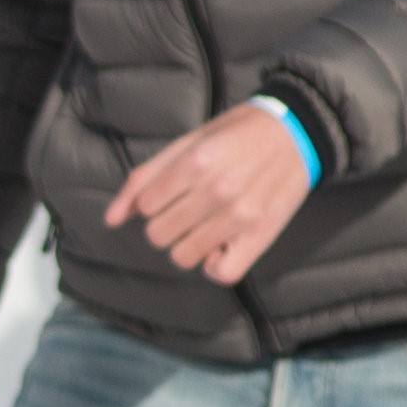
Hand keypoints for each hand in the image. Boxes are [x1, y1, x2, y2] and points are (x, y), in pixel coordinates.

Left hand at [105, 99, 314, 285]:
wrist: (295, 133)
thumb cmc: (237, 134)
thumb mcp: (188, 143)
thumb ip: (144, 178)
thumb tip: (111, 219)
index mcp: (195, 162)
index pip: (145, 207)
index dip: (153, 202)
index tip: (172, 193)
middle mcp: (216, 191)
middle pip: (158, 235)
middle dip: (165, 224)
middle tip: (186, 209)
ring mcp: (239, 217)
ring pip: (182, 256)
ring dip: (187, 244)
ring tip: (204, 224)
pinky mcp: (259, 237)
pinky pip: (220, 273)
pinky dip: (214, 264)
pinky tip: (219, 244)